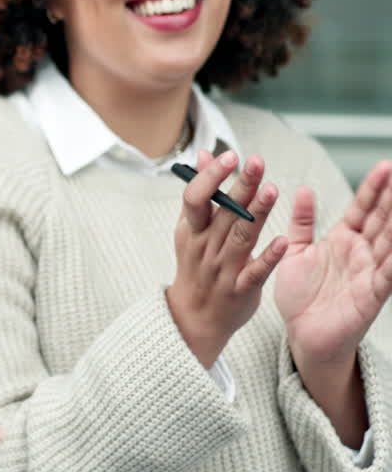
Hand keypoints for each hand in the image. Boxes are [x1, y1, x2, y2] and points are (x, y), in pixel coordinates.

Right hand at [167, 150, 286, 366]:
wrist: (194, 317)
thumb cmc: (196, 266)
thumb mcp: (190, 229)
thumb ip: (201, 193)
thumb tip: (202, 155)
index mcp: (191, 230)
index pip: (195, 198)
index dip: (210, 176)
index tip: (229, 156)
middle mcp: (205, 247)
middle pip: (223, 213)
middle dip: (240, 186)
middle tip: (256, 162)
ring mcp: (222, 269)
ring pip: (240, 237)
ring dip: (256, 213)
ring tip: (271, 190)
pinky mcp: (241, 289)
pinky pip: (255, 272)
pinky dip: (268, 257)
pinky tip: (281, 241)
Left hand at [276, 161, 391, 366]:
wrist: (302, 335)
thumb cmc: (301, 296)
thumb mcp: (296, 252)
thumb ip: (301, 222)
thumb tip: (302, 189)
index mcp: (343, 240)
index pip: (363, 209)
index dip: (373, 189)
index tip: (384, 166)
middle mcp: (361, 253)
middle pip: (381, 220)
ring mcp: (370, 272)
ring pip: (390, 243)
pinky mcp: (372, 295)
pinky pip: (388, 275)